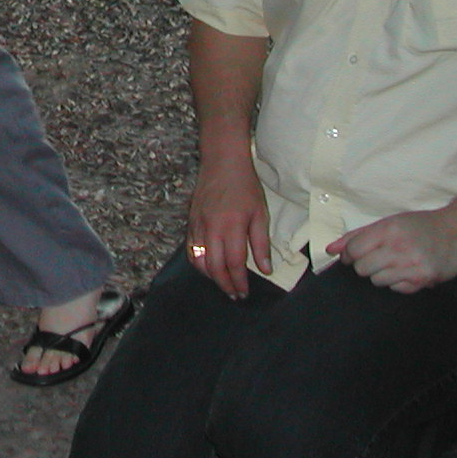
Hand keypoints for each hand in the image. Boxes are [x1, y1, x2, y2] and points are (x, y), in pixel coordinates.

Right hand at [185, 158, 270, 299]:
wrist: (222, 162)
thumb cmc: (245, 186)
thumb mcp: (260, 213)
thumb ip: (261, 244)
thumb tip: (265, 269)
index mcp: (232, 226)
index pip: (234, 263)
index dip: (239, 282)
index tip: (244, 293)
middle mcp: (212, 228)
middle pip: (214, 267)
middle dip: (225, 285)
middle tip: (234, 294)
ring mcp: (198, 225)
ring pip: (199, 261)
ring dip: (210, 277)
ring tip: (223, 283)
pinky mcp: (190, 222)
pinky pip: (190, 249)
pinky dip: (198, 263)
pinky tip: (209, 267)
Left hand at [326, 210, 456, 293]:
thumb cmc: (420, 226)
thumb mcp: (389, 222)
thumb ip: (357, 236)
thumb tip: (330, 250)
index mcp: (389, 229)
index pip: (354, 251)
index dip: (349, 255)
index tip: (355, 255)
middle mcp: (399, 248)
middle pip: (362, 269)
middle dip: (365, 265)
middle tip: (377, 258)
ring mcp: (412, 266)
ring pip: (377, 281)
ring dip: (381, 274)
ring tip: (395, 263)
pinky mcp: (423, 281)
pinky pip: (396, 289)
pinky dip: (398, 282)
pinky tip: (408, 271)